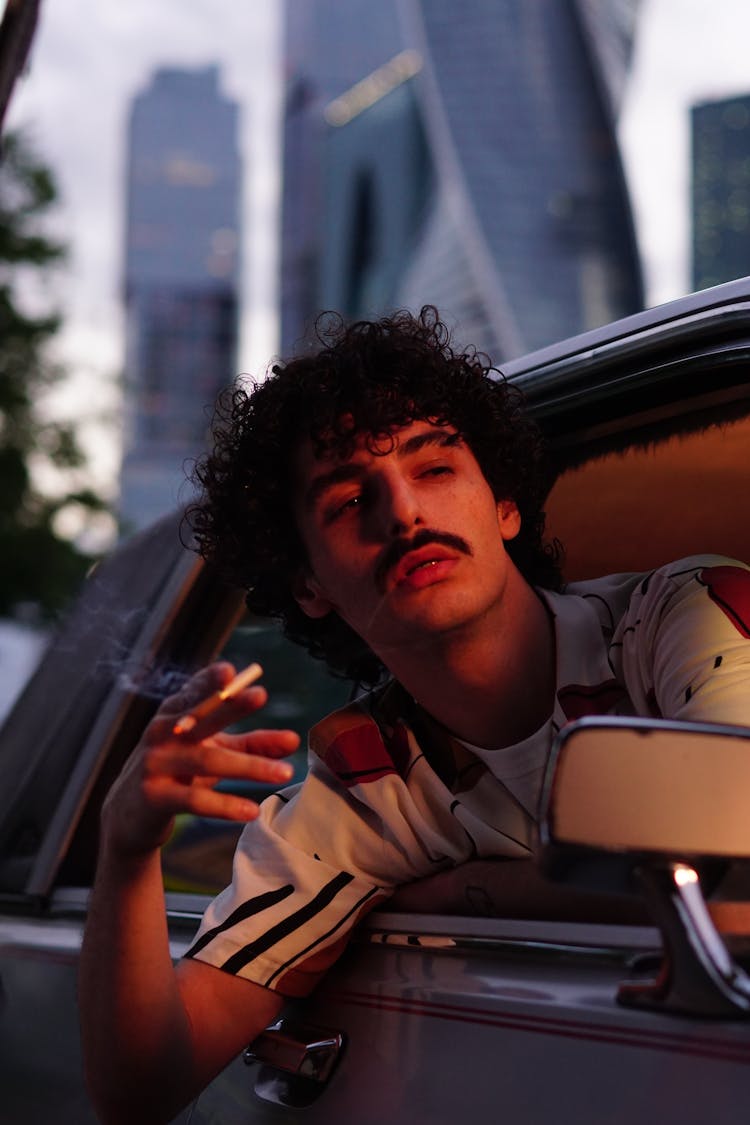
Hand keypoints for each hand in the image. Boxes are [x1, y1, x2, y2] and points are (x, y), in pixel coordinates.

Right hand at [101, 662, 299, 857]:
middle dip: (230, 705)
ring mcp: (155, 764)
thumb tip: (294, 740)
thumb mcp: (214, 753)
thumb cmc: (178, 773)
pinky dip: (225, 805)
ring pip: (207, 760)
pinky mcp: (154, 797)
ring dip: (249, 766)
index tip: (233, 671)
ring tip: (285, 773)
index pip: (194, 691)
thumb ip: (252, 744)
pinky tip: (251, 810)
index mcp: (176, 714)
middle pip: (201, 718)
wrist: (129, 816)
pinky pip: (194, 800)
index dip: (210, 680)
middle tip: (260, 694)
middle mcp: (162, 733)